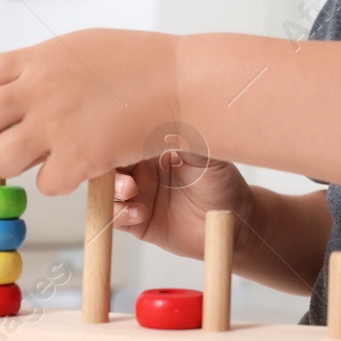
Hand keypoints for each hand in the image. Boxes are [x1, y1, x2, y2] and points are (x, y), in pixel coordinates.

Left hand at [0, 29, 179, 194]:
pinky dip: (59, 181)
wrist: (182, 81)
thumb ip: (42, 68)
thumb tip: (13, 91)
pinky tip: (81, 167)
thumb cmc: (142, 63)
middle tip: (1, 143)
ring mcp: (55, 125)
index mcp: (37, 58)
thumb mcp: (81, 48)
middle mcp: (37, 90)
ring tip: (41, 157)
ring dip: (14, 164)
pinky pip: (46, 183)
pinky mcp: (78, 158)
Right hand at [112, 151, 257, 260]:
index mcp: (152, 148)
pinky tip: (139, 213)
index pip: (123, 141)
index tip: (112, 142)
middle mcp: (141, 171)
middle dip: (107, 167)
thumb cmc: (223, 182)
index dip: (113, 141)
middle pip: (107, 165)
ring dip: (112, 190)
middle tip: (122, 169)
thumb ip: (184, 138)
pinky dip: (119, 215)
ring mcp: (138, 196)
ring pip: (107, 191)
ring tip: (130, 191)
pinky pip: (116, 218)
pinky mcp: (138, 222)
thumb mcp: (207, 155)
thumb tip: (165, 117)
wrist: (234, 221)